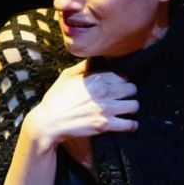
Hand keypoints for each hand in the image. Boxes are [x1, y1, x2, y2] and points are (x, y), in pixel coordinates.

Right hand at [22, 60, 138, 152]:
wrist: (49, 122)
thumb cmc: (56, 99)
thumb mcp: (66, 76)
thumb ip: (83, 66)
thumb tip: (95, 59)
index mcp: (95, 78)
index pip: (122, 76)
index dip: (121, 82)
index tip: (118, 87)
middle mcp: (104, 91)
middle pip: (132, 89)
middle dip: (129, 93)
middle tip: (123, 99)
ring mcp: (106, 109)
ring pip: (134, 105)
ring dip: (131, 108)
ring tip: (126, 111)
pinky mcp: (105, 125)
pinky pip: (130, 124)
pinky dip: (131, 125)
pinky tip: (128, 124)